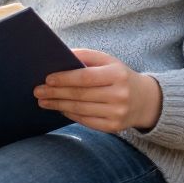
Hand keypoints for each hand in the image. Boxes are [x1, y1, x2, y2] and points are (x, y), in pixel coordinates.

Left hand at [32, 49, 161, 132]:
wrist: (145, 100)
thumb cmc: (119, 76)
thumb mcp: (107, 61)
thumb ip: (85, 56)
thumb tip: (59, 56)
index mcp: (117, 74)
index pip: (86, 77)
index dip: (65, 78)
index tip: (47, 79)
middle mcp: (119, 95)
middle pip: (80, 95)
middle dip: (56, 93)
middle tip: (38, 91)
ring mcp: (117, 113)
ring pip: (81, 109)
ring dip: (58, 105)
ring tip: (43, 101)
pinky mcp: (114, 127)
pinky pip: (87, 121)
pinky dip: (71, 115)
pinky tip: (60, 109)